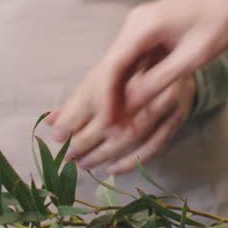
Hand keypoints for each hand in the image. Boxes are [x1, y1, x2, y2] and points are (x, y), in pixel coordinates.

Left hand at [51, 71, 195, 174]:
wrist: (177, 59)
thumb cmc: (133, 67)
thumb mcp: (105, 75)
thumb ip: (79, 98)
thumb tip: (49, 120)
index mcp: (130, 62)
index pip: (98, 92)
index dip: (76, 115)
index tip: (58, 133)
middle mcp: (151, 79)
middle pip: (115, 114)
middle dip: (88, 137)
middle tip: (68, 153)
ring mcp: (168, 100)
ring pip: (134, 132)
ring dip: (106, 151)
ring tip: (83, 163)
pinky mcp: (177, 117)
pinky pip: (155, 144)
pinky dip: (132, 159)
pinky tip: (112, 169)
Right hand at [52, 0, 227, 136]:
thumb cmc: (218, 26)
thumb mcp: (192, 58)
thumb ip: (158, 82)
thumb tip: (129, 108)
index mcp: (144, 25)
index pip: (113, 66)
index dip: (106, 99)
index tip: (105, 126)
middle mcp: (134, 23)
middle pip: (107, 67)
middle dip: (97, 101)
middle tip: (88, 131)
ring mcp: (137, 27)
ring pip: (113, 66)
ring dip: (105, 95)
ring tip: (90, 124)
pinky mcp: (144, 33)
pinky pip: (125, 62)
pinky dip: (118, 84)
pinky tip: (110, 105)